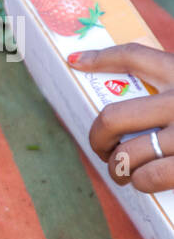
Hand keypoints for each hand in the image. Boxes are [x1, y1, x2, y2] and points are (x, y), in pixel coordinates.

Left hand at [70, 44, 173, 192]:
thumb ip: (164, 91)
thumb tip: (107, 83)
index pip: (136, 56)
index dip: (101, 57)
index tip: (74, 61)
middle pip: (111, 117)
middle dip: (98, 139)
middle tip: (103, 150)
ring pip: (125, 154)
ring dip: (117, 168)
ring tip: (124, 171)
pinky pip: (148, 177)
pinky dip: (140, 182)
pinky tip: (144, 180)